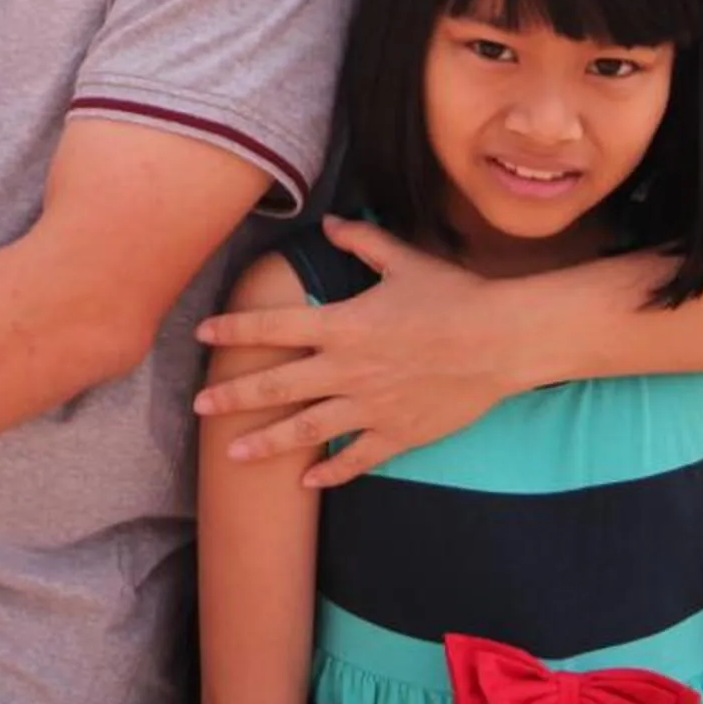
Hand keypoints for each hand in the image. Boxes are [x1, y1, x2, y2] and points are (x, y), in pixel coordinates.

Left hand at [193, 218, 517, 487]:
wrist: (502, 340)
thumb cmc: (454, 295)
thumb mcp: (403, 259)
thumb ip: (360, 242)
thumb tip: (330, 223)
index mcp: (342, 325)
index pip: (272, 326)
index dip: (233, 329)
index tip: (201, 333)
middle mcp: (347, 369)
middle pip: (277, 385)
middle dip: (233, 396)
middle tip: (200, 406)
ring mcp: (371, 406)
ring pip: (306, 430)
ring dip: (266, 443)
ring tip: (232, 455)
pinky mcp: (398, 433)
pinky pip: (356, 458)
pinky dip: (330, 472)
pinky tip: (306, 481)